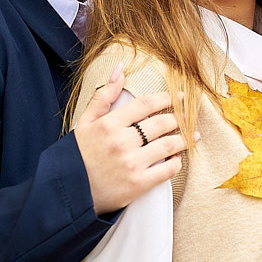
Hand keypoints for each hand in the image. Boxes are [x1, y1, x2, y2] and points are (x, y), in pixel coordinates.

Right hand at [75, 86, 186, 213]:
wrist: (69, 192)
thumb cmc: (77, 155)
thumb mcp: (85, 122)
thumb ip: (103, 96)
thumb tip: (121, 70)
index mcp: (109, 124)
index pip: (146, 104)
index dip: (167, 98)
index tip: (180, 96)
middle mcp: (122, 142)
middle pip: (161, 123)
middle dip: (180, 118)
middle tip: (188, 117)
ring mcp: (131, 163)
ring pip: (169, 145)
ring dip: (185, 139)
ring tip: (193, 136)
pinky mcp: (138, 184)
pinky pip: (167, 170)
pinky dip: (177, 162)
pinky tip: (177, 158)